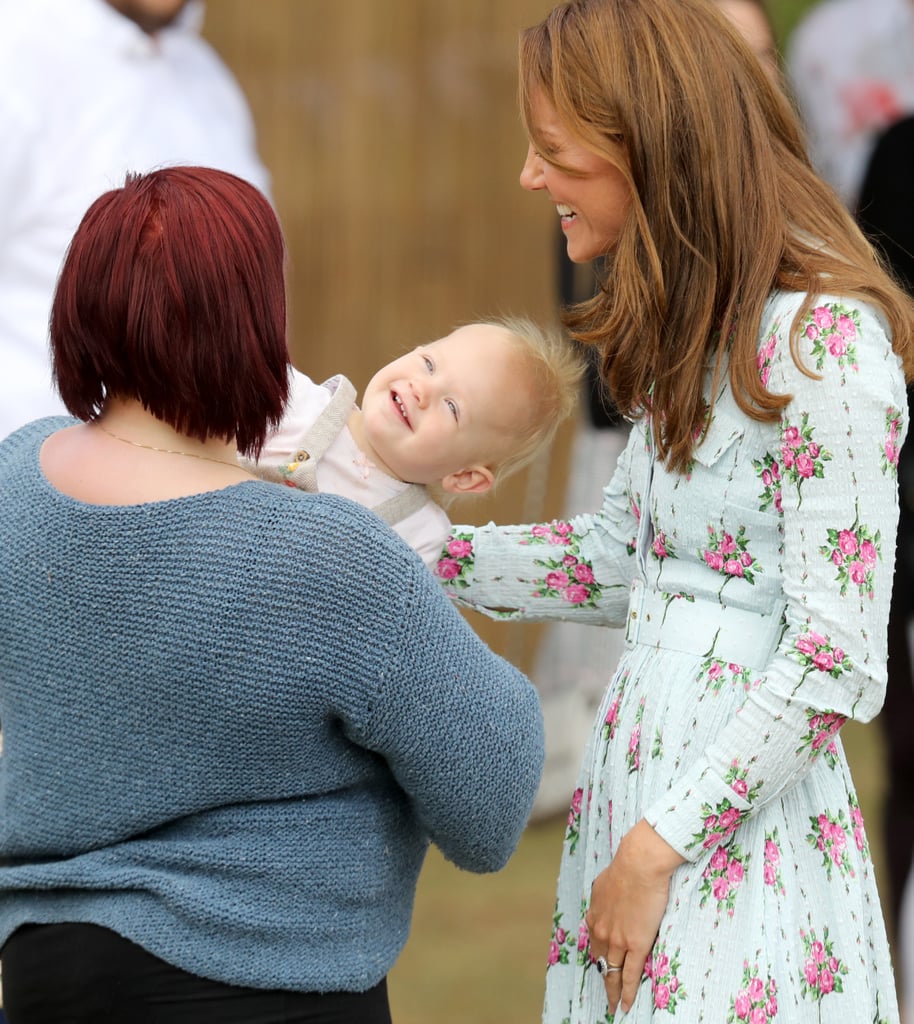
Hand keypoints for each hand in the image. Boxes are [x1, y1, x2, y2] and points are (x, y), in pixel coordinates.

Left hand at [586, 818, 684, 1015]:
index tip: (600, 965)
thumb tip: (604, 900)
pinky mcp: (636, 945)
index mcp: (595, 916)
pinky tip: (625, 1005)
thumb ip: (603, 898)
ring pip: (612, 972)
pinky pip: (630, 975)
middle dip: (602, 979)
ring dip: (612, 991)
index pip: (595, 944)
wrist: (638, 865)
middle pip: (600, 961)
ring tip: (613, 1005)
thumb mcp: (604, 884)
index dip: (598, 957)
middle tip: (604, 995)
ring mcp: (618, 940)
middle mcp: (601, 931)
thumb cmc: (625, 868)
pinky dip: (627, 992)